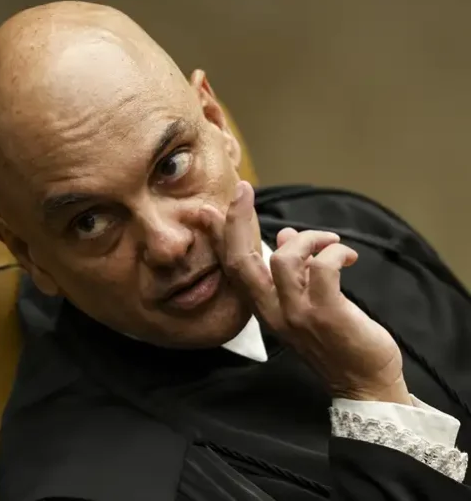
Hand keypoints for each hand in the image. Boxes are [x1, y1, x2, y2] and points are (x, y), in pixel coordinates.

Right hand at [202, 181, 409, 404]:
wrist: (363, 384)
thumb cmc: (338, 342)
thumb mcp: (306, 303)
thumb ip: (292, 271)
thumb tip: (283, 236)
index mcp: (265, 307)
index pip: (233, 266)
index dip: (220, 234)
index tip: (211, 207)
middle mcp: (273, 311)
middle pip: (242, 260)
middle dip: (238, 220)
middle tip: (243, 191)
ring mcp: (297, 314)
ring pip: (283, 258)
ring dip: (309, 239)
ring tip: (330, 242)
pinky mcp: (325, 314)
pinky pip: (322, 268)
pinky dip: (334, 252)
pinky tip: (347, 257)